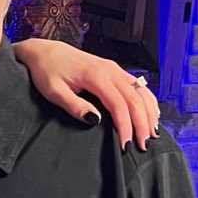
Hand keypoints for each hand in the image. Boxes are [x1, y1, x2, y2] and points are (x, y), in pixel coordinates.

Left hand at [12, 40, 158, 147]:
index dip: (126, 126)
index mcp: (96, 76)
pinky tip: (151, 114)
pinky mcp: (115, 70)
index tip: (126, 145)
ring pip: (141, 92)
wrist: (45, 52)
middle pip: (135, 99)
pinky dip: (148, 100)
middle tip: (142, 145)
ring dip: (149, 113)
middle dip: (142, 124)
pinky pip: (138, 86)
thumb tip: (95, 120)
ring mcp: (115, 69)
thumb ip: (75, 106)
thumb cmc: (47, 71)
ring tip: (152, 134)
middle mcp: (111, 70)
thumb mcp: (54, 91)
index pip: (119, 105)